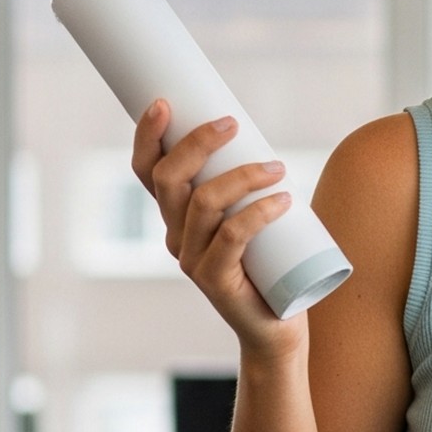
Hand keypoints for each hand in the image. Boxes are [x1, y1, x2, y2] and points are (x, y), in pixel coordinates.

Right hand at [132, 101, 303, 361]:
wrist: (276, 328)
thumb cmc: (268, 266)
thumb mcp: (252, 218)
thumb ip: (248, 187)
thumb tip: (262, 139)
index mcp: (175, 217)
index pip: (147, 172)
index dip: (148, 137)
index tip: (165, 103)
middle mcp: (175, 237)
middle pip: (170, 180)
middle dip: (196, 143)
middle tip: (232, 122)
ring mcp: (193, 260)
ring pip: (203, 204)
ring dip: (241, 176)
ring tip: (278, 167)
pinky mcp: (217, 281)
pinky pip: (233, 238)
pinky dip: (258, 213)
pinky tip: (284, 200)